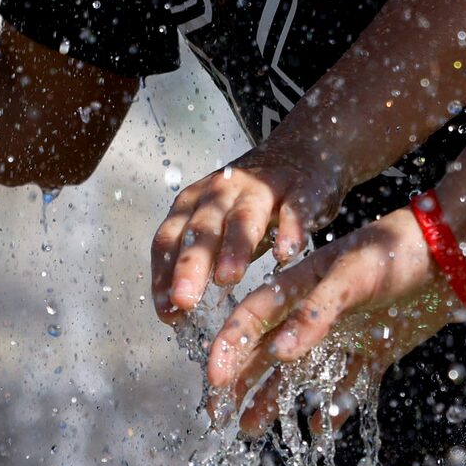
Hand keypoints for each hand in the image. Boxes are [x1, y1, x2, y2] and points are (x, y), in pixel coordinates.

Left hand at [153, 152, 344, 323]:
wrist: (301, 153)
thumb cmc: (250, 206)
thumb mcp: (219, 227)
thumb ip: (199, 263)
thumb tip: (174, 312)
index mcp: (194, 204)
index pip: (169, 238)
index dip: (164, 275)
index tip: (167, 312)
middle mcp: (222, 192)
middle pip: (202, 228)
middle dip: (190, 264)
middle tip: (184, 299)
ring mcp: (261, 187)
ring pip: (243, 216)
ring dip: (233, 247)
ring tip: (228, 279)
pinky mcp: (299, 188)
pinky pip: (293, 209)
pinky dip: (289, 230)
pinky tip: (286, 254)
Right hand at [208, 208, 462, 429]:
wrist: (455, 251)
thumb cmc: (398, 249)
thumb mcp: (353, 274)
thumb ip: (316, 312)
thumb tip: (277, 352)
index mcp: (303, 282)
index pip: (254, 316)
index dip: (230, 346)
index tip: (213, 380)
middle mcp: (319, 310)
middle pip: (269, 349)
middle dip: (240, 381)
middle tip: (217, 415)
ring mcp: (347, 332)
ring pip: (301, 373)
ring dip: (275, 399)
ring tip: (250, 428)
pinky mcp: (376, 349)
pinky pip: (348, 384)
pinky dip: (333, 407)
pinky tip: (318, 427)